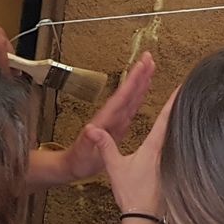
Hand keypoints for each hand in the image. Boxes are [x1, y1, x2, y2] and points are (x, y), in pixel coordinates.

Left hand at [59, 53, 156, 183]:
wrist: (73, 165)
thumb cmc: (78, 161)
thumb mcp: (82, 153)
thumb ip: (87, 141)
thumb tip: (89, 129)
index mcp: (105, 121)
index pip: (121, 98)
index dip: (131, 83)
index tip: (140, 67)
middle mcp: (111, 116)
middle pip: (128, 92)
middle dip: (139, 74)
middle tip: (148, 58)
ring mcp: (116, 119)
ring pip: (131, 97)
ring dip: (140, 81)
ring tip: (150, 67)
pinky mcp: (119, 125)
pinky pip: (132, 107)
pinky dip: (140, 96)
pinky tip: (145, 88)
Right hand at [86, 86, 175, 216]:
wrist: (144, 217)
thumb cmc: (131, 192)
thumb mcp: (115, 167)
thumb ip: (105, 146)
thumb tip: (92, 129)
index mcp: (153, 147)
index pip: (165, 119)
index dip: (173, 101)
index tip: (182, 87)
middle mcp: (166, 152)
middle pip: (176, 124)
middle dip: (180, 107)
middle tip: (187, 92)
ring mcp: (172, 162)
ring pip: (178, 137)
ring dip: (181, 122)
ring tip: (187, 107)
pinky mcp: (173, 171)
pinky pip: (177, 149)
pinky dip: (180, 138)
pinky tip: (182, 137)